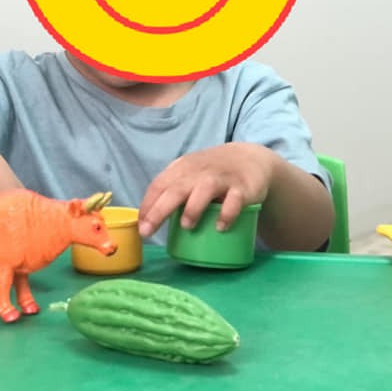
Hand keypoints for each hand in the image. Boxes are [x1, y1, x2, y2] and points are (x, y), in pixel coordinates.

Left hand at [137, 143, 277, 238]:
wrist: (251, 160)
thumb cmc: (212, 174)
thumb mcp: (189, 176)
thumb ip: (172, 191)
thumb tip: (149, 221)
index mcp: (182, 169)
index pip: (159, 185)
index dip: (147, 205)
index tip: (141, 226)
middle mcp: (199, 171)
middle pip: (176, 189)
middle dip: (159, 210)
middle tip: (148, 231)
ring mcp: (221, 178)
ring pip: (204, 189)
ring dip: (193, 207)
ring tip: (186, 225)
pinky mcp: (242, 187)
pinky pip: (234, 200)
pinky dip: (227, 213)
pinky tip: (220, 227)